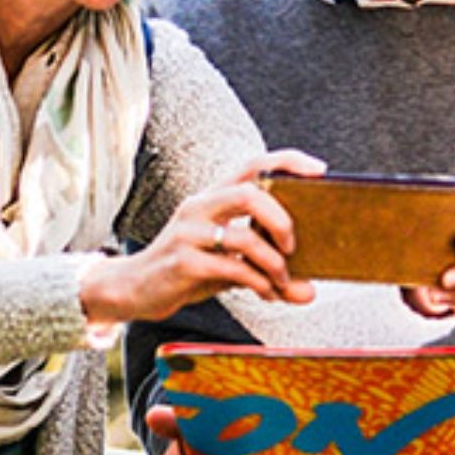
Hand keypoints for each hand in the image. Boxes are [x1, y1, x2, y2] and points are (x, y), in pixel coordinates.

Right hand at [80, 149, 325, 323]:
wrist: (134, 289)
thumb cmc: (186, 270)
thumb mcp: (230, 266)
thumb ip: (268, 273)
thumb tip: (309, 292)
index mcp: (212, 198)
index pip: (253, 164)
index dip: (288, 162)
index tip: (320, 171)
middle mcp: (199, 207)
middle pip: (249, 191)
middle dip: (282, 219)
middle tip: (292, 245)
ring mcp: (189, 233)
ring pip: (244, 236)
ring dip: (274, 263)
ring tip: (282, 281)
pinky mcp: (184, 262)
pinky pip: (233, 268)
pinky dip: (258, 282)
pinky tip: (266, 292)